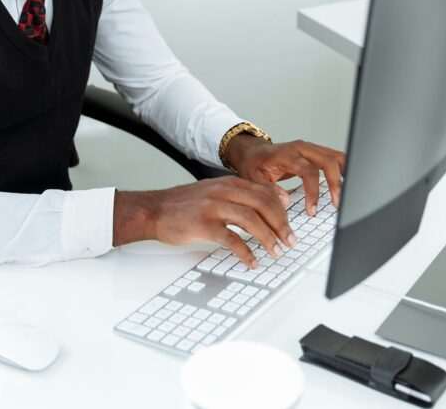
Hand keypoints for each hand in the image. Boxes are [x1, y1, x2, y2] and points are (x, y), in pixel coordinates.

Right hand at [112, 177, 296, 268]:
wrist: (154, 209)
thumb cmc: (186, 205)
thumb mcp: (216, 192)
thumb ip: (242, 195)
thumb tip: (274, 200)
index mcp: (229, 183)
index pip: (265, 193)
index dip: (282, 210)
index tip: (291, 226)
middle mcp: (223, 192)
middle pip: (262, 205)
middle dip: (281, 225)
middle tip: (289, 242)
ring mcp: (213, 207)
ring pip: (250, 220)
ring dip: (268, 238)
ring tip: (276, 252)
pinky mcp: (202, 224)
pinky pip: (230, 239)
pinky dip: (245, 252)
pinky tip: (252, 261)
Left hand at [224, 135, 345, 215]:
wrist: (253, 152)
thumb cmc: (254, 164)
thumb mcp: (254, 178)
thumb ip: (268, 189)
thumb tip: (286, 201)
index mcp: (287, 154)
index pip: (309, 171)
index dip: (313, 192)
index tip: (312, 210)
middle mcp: (302, 148)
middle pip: (328, 160)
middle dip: (336, 183)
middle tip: (337, 204)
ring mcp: (310, 149)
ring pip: (335, 156)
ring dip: (344, 174)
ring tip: (348, 195)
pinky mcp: (315, 153)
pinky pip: (334, 158)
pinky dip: (343, 169)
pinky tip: (347, 183)